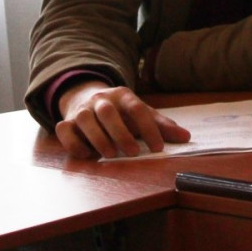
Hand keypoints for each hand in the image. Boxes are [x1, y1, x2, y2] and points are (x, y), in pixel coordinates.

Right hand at [55, 80, 190, 158]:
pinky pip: (65, 131)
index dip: (149, 128)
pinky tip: (88, 156)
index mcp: (122, 95)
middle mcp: (100, 99)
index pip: (137, 108)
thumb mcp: (141, 114)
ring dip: (99, 139)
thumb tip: (186, 137)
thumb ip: (162, 126)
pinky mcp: (65, 122)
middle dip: (121, 133)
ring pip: (85, 120)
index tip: (158, 148)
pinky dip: (74, 144)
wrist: (85, 97)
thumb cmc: (120, 112)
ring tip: (112, 155)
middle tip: (134, 153)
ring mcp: (81, 110)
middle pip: (108, 112)